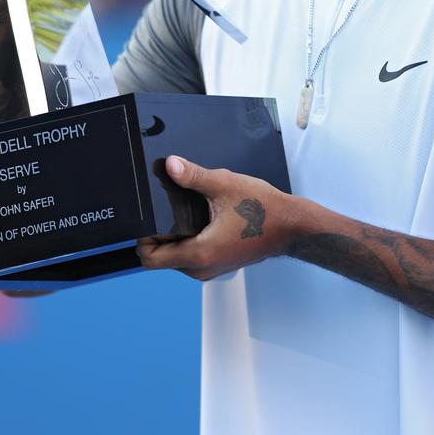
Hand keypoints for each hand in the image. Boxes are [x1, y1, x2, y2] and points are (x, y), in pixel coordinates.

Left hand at [136, 156, 296, 280]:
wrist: (292, 226)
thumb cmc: (263, 210)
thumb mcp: (224, 185)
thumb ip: (193, 176)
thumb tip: (170, 165)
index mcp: (199, 253)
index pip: (151, 259)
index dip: (142, 239)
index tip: (146, 217)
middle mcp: (202, 268)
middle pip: (162, 258)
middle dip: (159, 233)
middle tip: (166, 206)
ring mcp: (212, 269)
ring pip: (178, 256)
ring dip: (176, 235)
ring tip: (187, 208)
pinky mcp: (220, 264)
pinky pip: (193, 255)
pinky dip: (190, 238)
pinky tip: (203, 216)